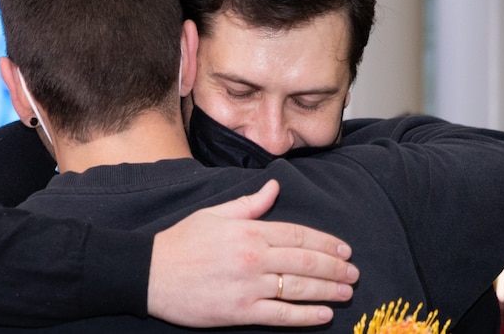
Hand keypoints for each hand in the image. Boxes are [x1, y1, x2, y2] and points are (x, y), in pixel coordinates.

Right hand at [148, 179, 356, 326]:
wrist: (150, 273)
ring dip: (328, 290)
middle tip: (354, 272)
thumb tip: (275, 187)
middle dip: (334, 268)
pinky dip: (305, 316)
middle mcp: (254, 257)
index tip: (344, 250)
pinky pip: (281, 315)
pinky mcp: (240, 312)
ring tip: (346, 291)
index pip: (298, 236)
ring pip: (299, 288)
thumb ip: (249, 205)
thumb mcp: (215, 214)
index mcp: (249, 231)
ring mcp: (249, 286)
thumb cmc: (181, 241)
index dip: (326, 243)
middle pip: (305, 262)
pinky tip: (324, 315)